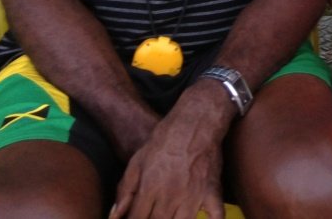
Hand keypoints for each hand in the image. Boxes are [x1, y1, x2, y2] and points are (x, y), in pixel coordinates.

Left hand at [109, 82, 230, 218]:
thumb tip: (115, 216)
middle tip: (150, 216)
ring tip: (168, 217)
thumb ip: (124, 191)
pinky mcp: (212, 192)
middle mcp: (171, 196)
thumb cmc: (164, 140)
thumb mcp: (137, 161)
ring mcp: (193, 196)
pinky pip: (216, 216)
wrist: (195, 122)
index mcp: (150, 189)